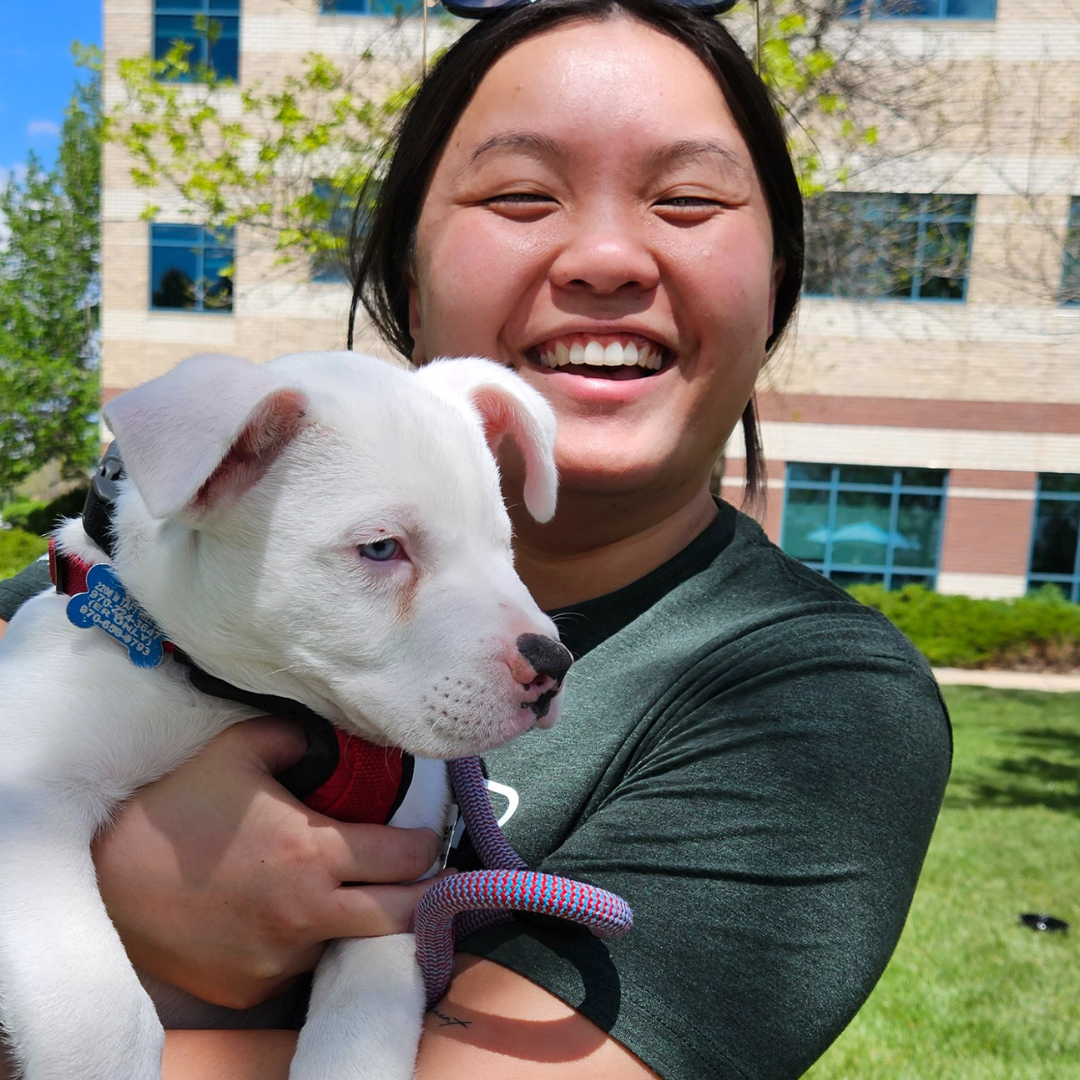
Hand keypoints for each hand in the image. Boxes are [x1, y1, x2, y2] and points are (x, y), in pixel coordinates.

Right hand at [92, 716, 441, 1009]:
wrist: (105, 880)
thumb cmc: (176, 808)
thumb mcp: (238, 751)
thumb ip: (297, 738)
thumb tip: (331, 738)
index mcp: (314, 852)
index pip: (407, 857)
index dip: (424, 843)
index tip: (424, 836)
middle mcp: (308, 913)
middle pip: (403, 917)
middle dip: (423, 896)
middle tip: (425, 879)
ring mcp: (281, 959)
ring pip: (348, 942)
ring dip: (354, 919)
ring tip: (335, 891)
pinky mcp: (252, 990)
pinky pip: (297, 966)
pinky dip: (301, 943)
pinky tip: (277, 916)